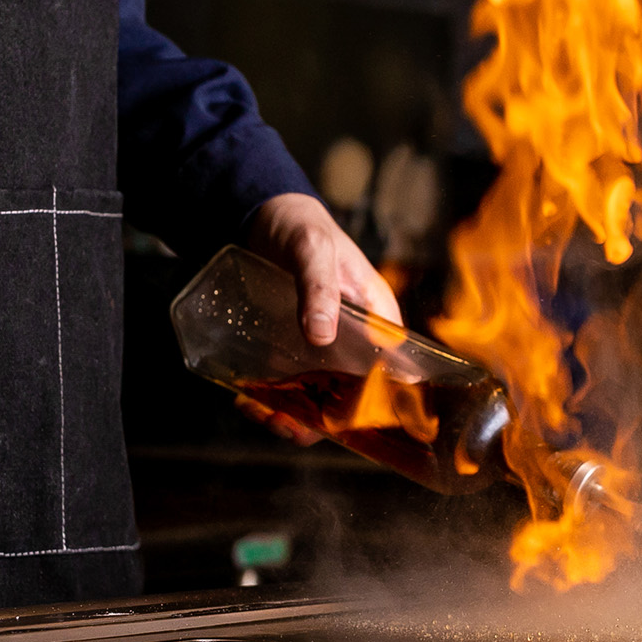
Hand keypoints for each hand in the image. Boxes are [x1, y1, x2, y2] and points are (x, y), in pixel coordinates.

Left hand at [242, 192, 402, 444]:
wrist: (261, 216)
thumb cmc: (299, 226)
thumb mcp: (311, 250)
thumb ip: (318, 289)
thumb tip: (321, 336)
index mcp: (377, 317)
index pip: (392, 372)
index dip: (375, 405)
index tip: (346, 425)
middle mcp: (354, 339)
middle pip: (351, 395)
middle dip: (323, 420)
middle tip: (288, 425)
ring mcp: (322, 347)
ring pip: (318, 396)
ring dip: (293, 415)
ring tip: (262, 413)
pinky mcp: (292, 348)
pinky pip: (290, 384)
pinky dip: (272, 399)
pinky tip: (248, 399)